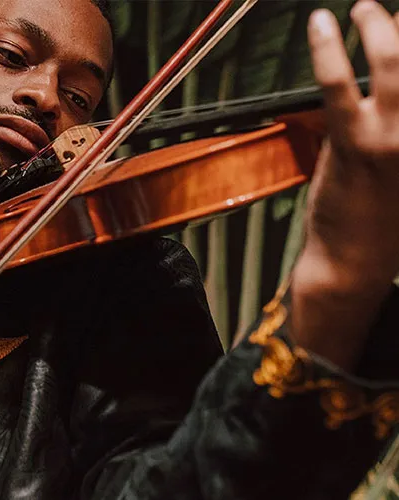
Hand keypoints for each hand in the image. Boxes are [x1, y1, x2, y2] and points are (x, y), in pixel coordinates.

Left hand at [289, 0, 398, 368]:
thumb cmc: (382, 221)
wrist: (354, 263)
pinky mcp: (354, 144)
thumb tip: (380, 86)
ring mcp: (394, 136)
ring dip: (378, 25)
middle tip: (389, 11)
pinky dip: (329, 49)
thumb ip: (398, 128)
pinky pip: (338, 85)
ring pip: (393, 60)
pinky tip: (321, 25)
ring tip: (363, 8)